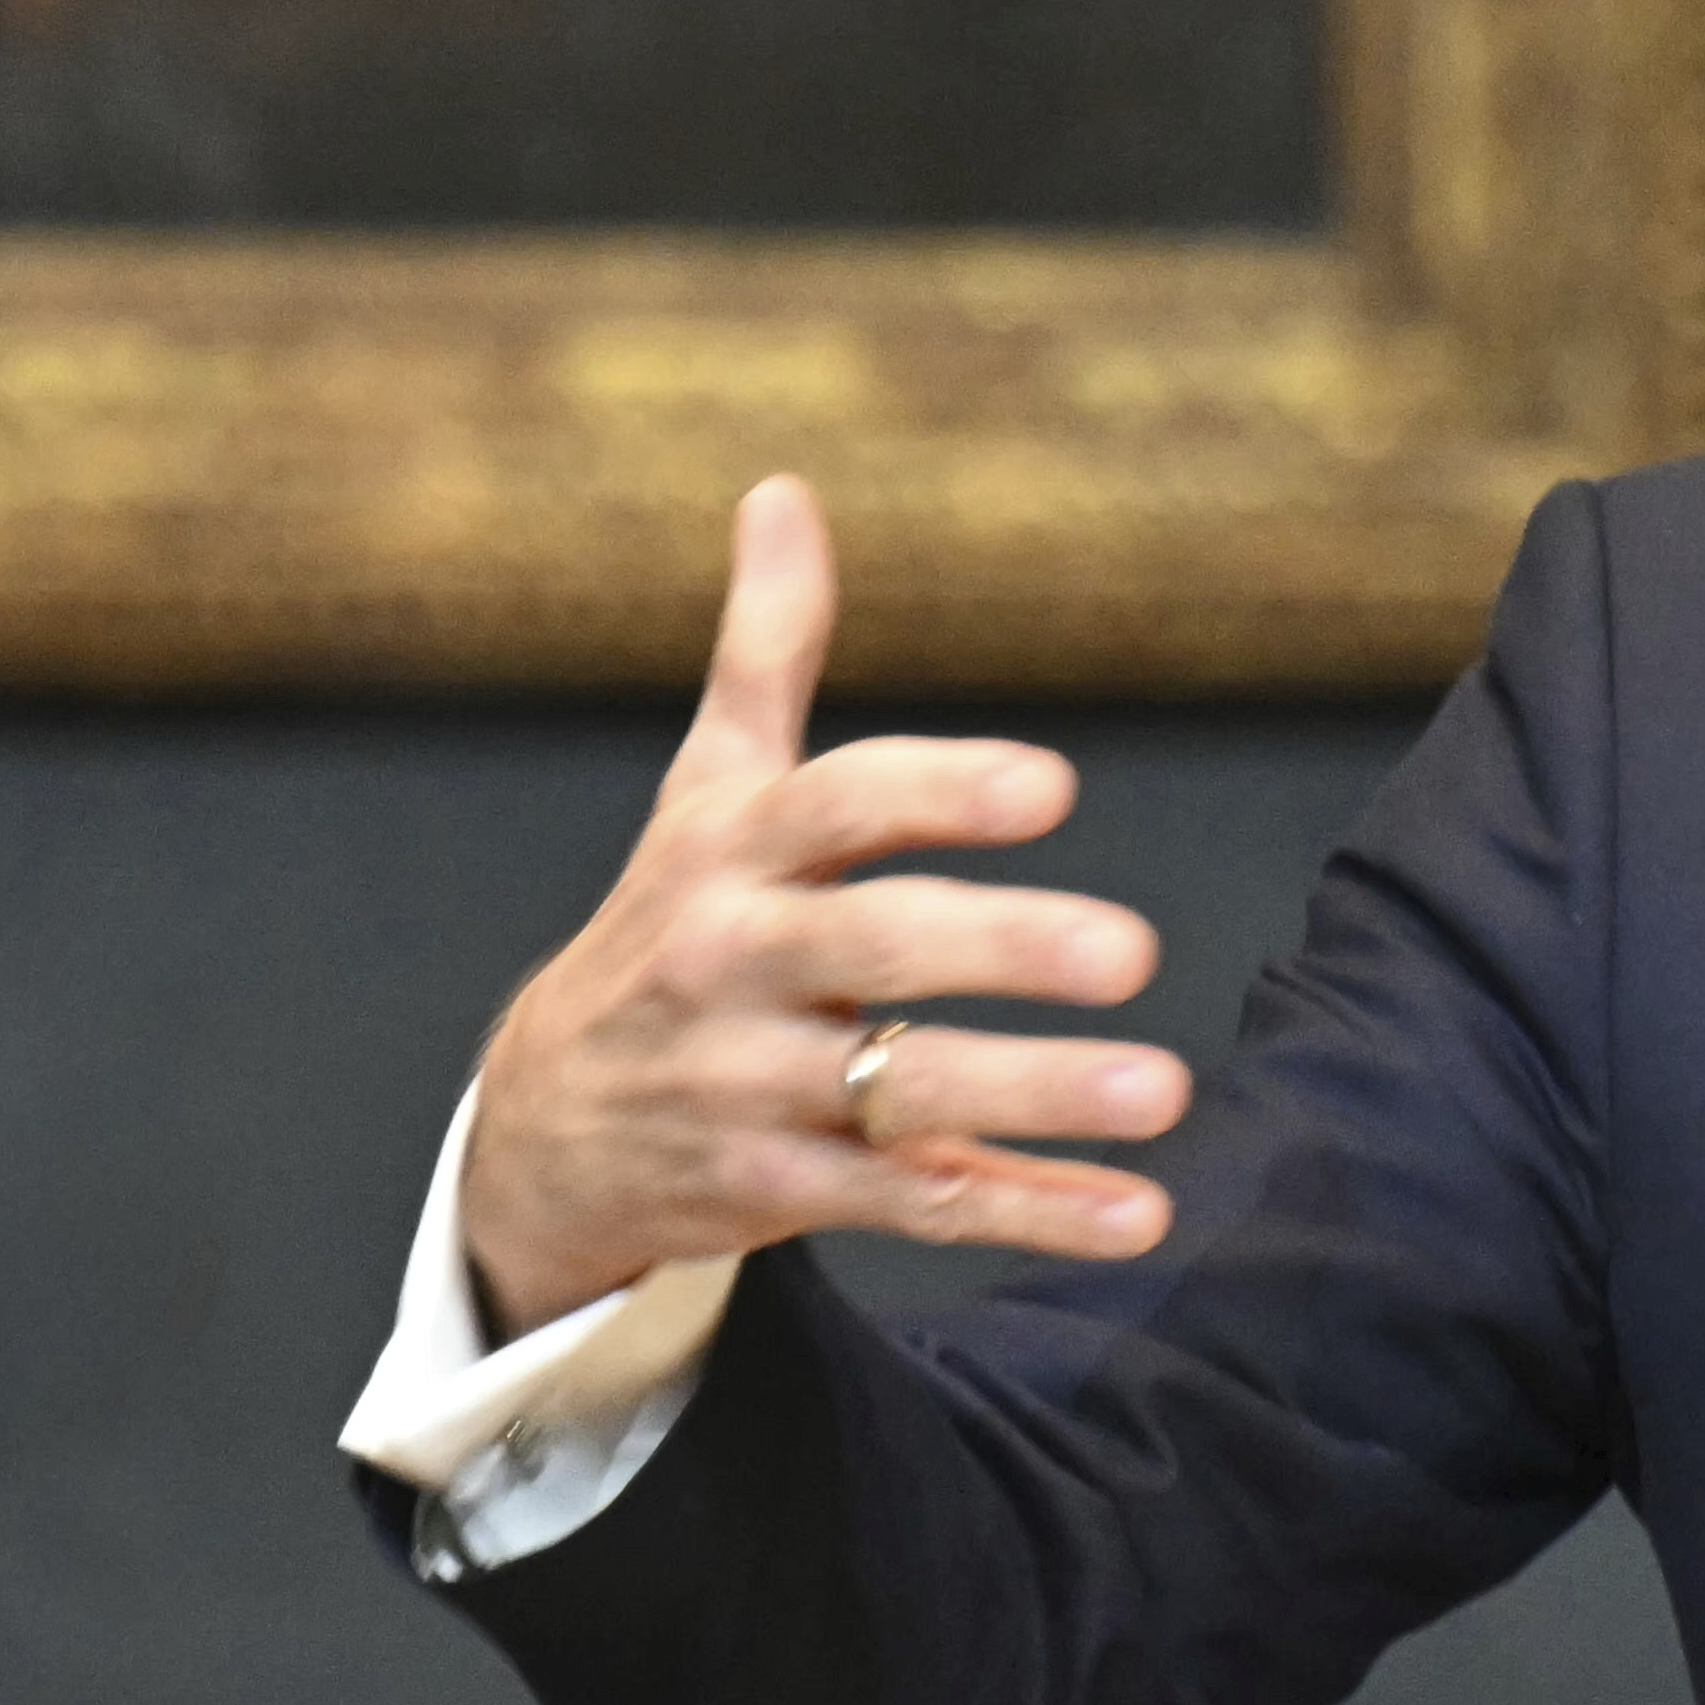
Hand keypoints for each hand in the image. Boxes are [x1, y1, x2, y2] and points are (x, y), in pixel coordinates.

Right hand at [454, 478, 1194, 1333]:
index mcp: (731, 852)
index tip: (1051, 785)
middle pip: (875, 951)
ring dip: (1038, 1096)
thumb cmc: (666, 925)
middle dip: (1003, 948)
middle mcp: (734, 966)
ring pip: (903, 1096)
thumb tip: (785, 490)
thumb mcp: (702, 788)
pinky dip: (1029, 1212)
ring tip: (1166, 1092)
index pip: (836, 807)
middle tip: (1135, 950)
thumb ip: (763, 649)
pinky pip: (915, 1205)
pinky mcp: (777, 1196)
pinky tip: (1139, 1214)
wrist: (538, 1128)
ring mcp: (751, 1090)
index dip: (937, 793)